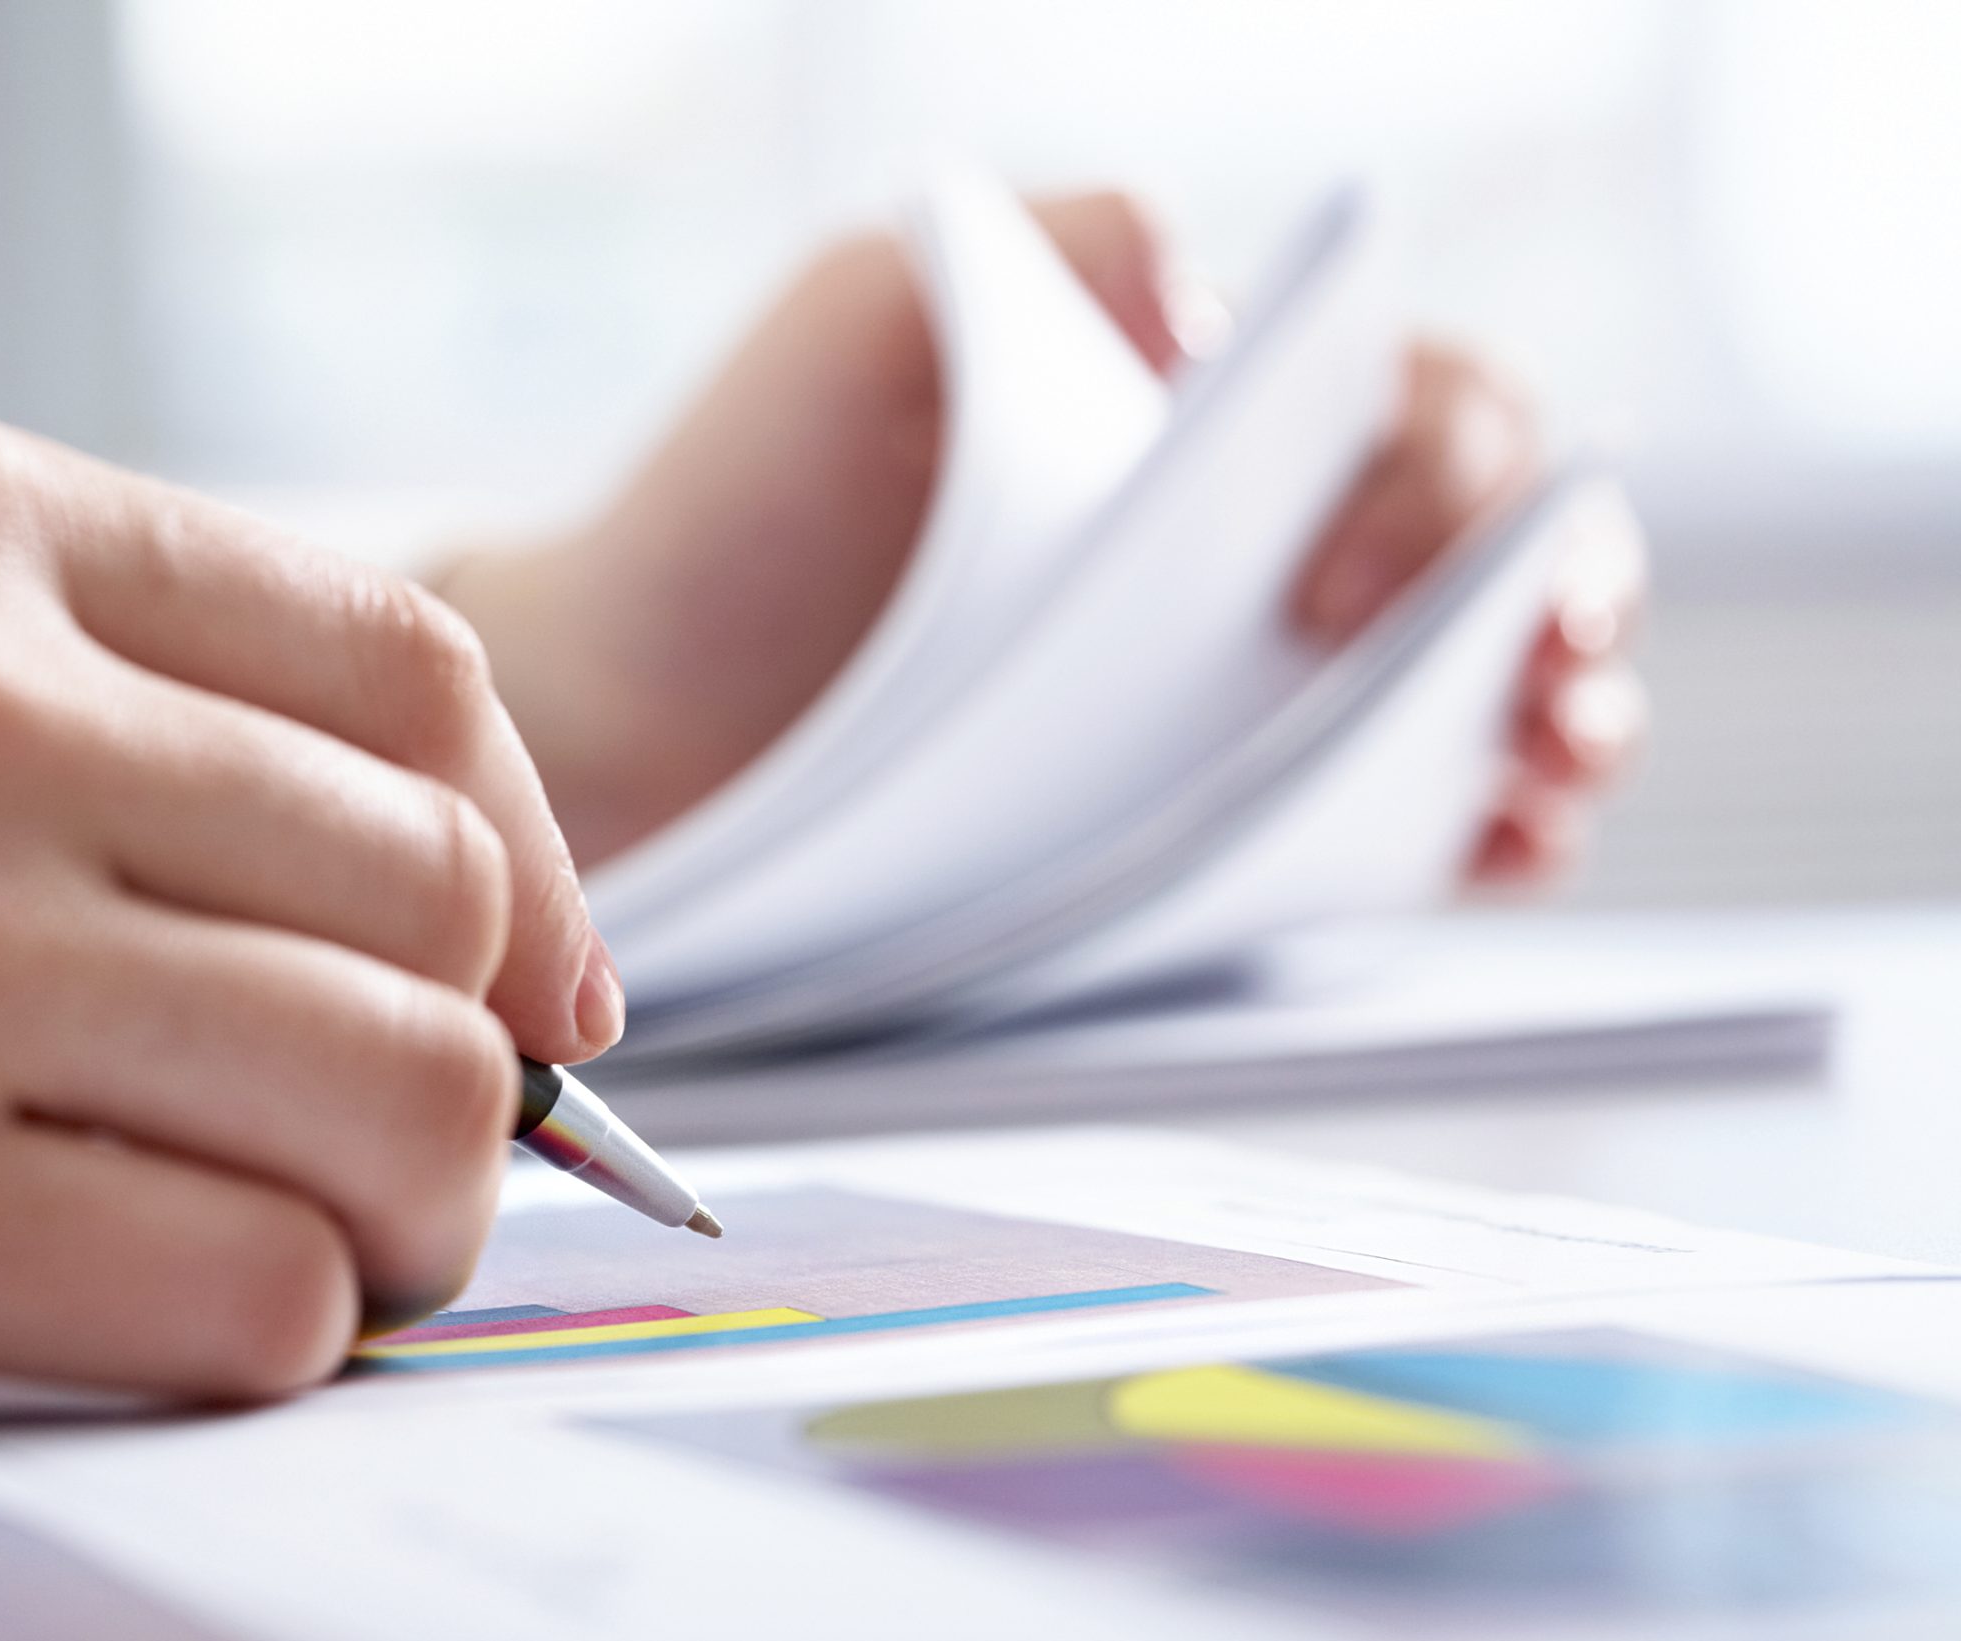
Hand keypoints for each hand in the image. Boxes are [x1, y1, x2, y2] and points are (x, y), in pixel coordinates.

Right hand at [0, 399, 619, 1433]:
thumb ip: (104, 714)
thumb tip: (451, 896)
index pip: (408, 668)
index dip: (532, 850)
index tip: (547, 985)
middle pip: (439, 893)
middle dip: (478, 1063)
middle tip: (403, 1159)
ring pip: (403, 1097)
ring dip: (409, 1218)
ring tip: (319, 1249)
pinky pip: (254, 1289)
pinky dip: (274, 1334)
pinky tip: (180, 1323)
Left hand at [438, 192, 1645, 882]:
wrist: (623, 724)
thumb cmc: (734, 503)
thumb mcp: (871, 314)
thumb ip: (1051, 245)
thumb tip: (1213, 307)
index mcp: (1210, 418)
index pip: (1417, 407)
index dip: (1449, 478)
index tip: (1343, 584)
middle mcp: (1255, 556)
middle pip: (1496, 556)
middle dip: (1557, 605)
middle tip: (1534, 679)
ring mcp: (1247, 704)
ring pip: (1476, 701)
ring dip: (1556, 727)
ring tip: (1534, 774)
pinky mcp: (1213, 845)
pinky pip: (1388, 844)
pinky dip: (1469, 847)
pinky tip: (1482, 856)